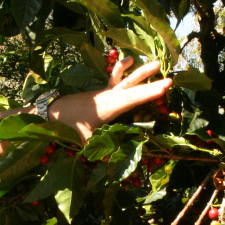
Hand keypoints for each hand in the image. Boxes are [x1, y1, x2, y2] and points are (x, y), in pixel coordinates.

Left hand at [49, 57, 172, 140]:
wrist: (55, 109)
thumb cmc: (71, 125)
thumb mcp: (85, 139)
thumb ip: (99, 148)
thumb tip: (110, 163)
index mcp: (110, 106)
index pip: (133, 99)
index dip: (149, 93)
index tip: (165, 87)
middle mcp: (111, 96)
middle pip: (134, 87)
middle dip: (151, 82)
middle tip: (169, 78)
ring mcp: (107, 92)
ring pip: (126, 79)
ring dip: (140, 71)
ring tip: (155, 62)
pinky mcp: (103, 91)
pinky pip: (115, 78)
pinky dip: (122, 69)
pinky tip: (128, 60)